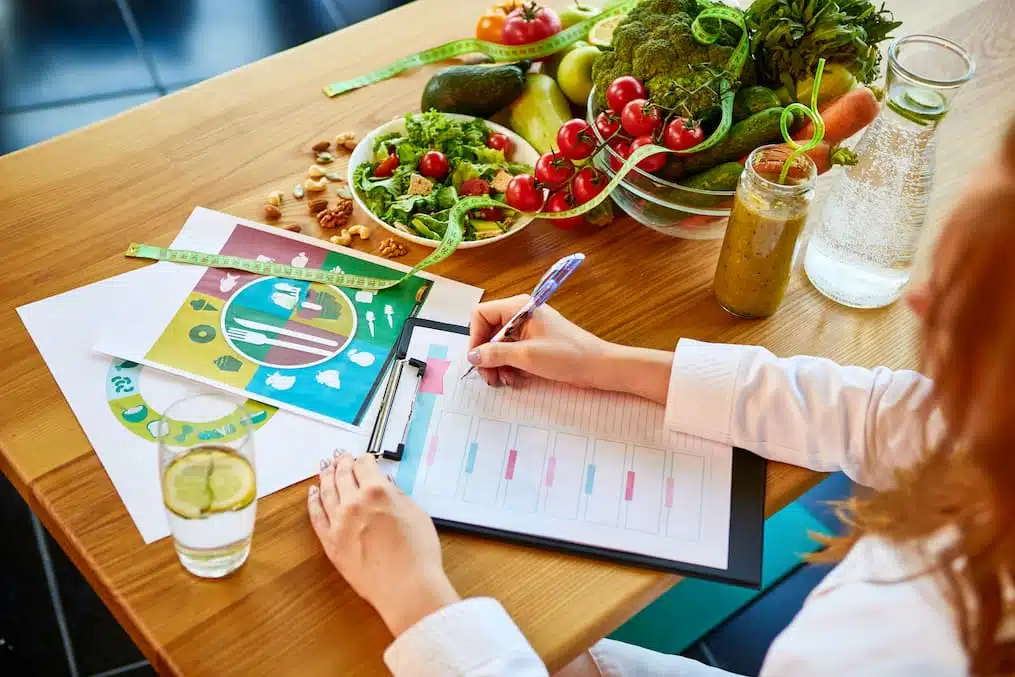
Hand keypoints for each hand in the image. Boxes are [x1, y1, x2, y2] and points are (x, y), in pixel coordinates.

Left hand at [308, 452, 459, 636]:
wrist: (407, 587)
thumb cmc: (418, 555)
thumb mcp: (416, 514)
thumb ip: (398, 495)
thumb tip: (386, 485)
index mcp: (377, 492)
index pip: (364, 465)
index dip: (364, 459)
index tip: (364, 459)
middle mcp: (354, 503)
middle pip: (343, 475)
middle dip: (342, 463)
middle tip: (341, 457)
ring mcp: (339, 523)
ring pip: (327, 491)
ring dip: (325, 476)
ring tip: (325, 468)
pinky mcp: (331, 543)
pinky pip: (316, 517)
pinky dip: (313, 502)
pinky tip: (312, 494)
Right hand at [468, 294, 608, 387]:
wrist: (598, 366)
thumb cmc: (567, 355)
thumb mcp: (526, 356)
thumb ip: (496, 353)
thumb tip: (472, 355)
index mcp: (519, 307)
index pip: (482, 314)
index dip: (475, 336)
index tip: (478, 359)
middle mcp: (521, 314)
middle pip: (489, 330)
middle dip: (486, 355)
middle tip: (489, 377)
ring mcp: (528, 328)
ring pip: (499, 344)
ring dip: (497, 364)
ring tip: (504, 381)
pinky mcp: (535, 342)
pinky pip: (512, 351)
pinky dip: (509, 365)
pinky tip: (514, 379)